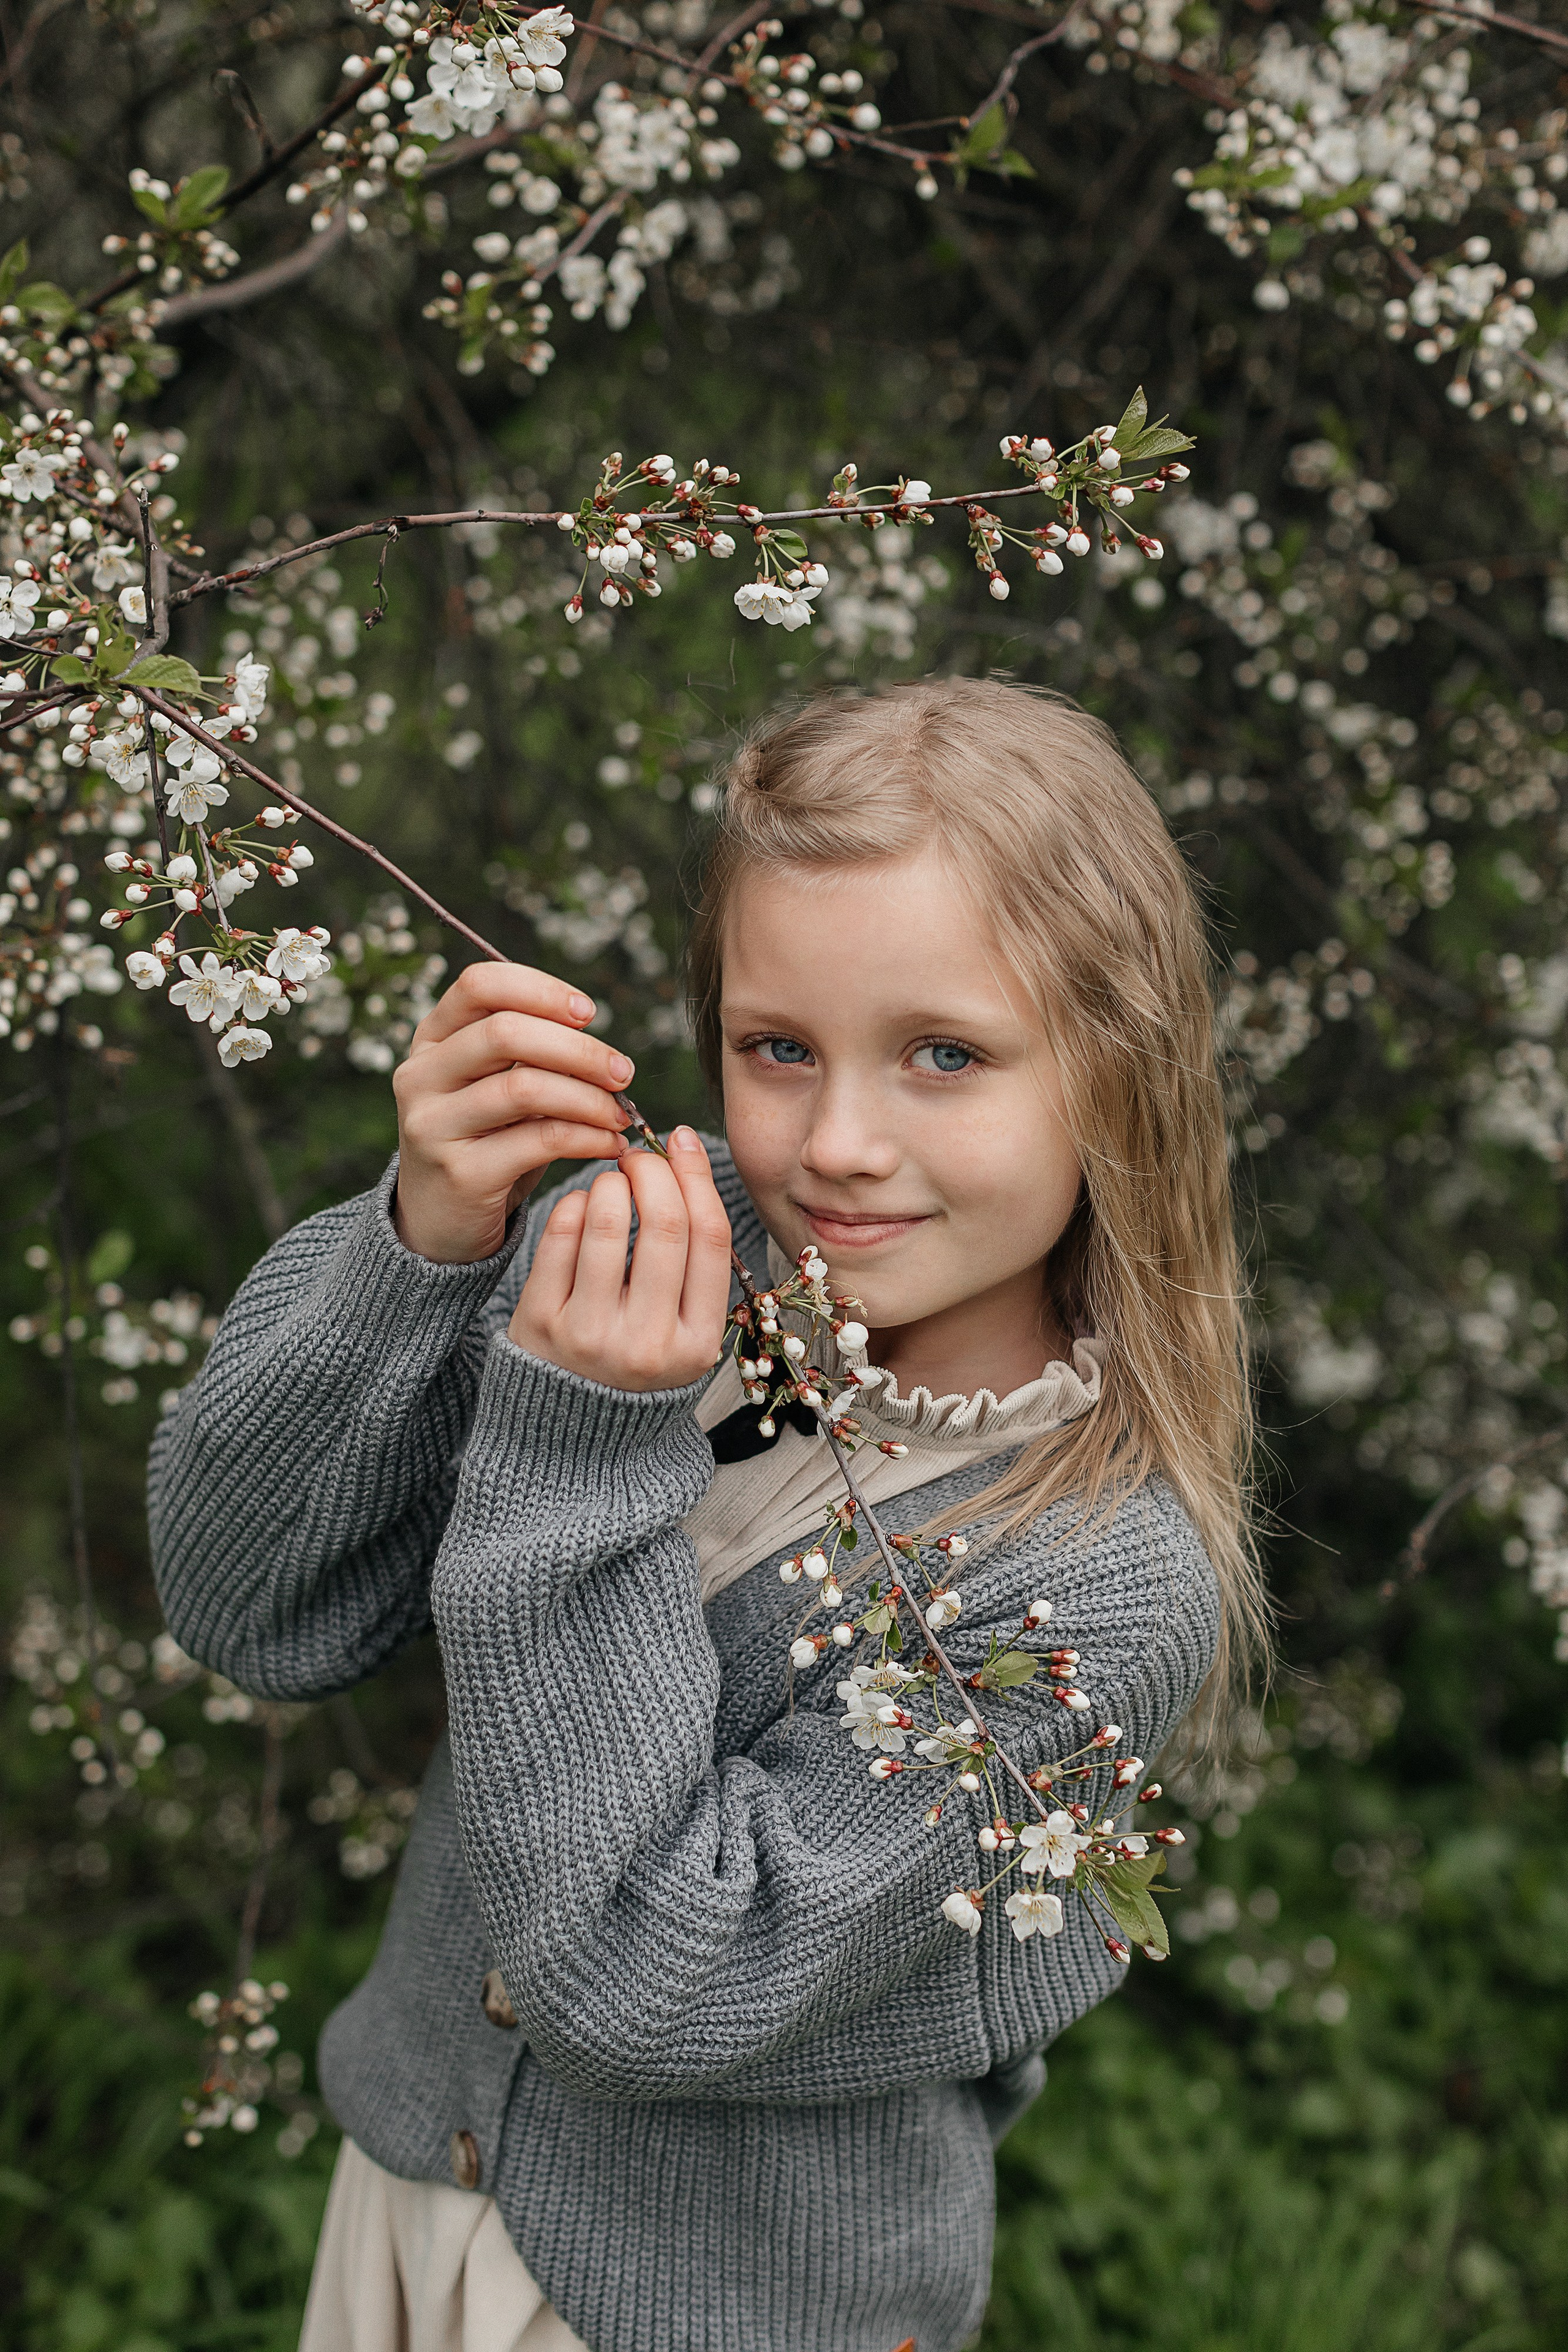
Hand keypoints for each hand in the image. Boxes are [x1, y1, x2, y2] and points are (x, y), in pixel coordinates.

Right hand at [392, 961, 634, 1264]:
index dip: (541, 989)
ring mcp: (434, 1125)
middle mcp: (421, 1076)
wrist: (441, 1223)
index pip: (479, 985)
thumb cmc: (486, 1142)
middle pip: (506, 1033)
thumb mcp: (496, 1087)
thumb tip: (598, 1037)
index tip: (589, 1012)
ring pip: (525, 1087)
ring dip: (590, 1098)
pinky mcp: (461, 1173)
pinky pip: (538, 1140)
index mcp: (432, 1039)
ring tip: (622, 1114)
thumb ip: (531, 1054)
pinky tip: (610, 1144)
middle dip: (579, 1049)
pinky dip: (587, 1137)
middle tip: (623, 1072)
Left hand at [509, 1128, 733, 1391]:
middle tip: (638, 1156)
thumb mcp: (683, 1326)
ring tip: (610, 1182)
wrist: (569, 1432)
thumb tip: (684, 1150)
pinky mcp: (541, 1323)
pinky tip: (580, 1205)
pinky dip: (573, 1205)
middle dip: (653, 1171)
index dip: (698, 1176)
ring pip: (608, 1222)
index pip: (710, 1237)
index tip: (682, 1141)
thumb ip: (693, 1257)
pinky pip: (559, 1236)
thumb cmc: (636, 1357)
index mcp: (697, 1343)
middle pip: (665, 1224)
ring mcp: (591, 1335)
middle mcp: (648, 1344)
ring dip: (610, 1183)